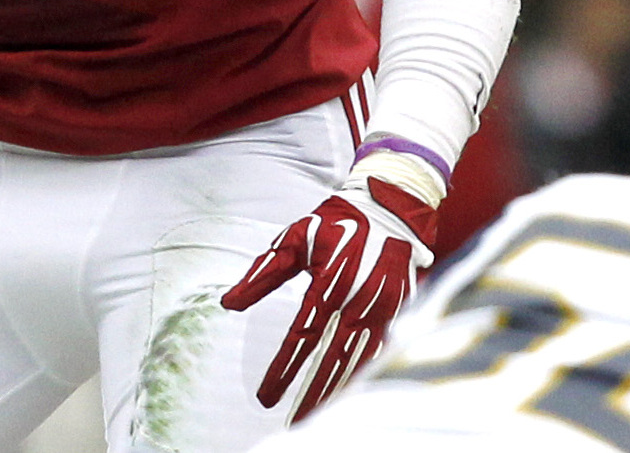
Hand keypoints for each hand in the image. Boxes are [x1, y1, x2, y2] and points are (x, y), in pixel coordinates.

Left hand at [221, 176, 437, 419]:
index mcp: (329, 283)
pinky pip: (380, 350)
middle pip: (332, 358)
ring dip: (338, 390)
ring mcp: (383, 308)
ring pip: (358, 360)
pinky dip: (365, 374)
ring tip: (318, 415)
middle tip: (294, 423)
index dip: (284, 369)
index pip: (302, 337)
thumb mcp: (294, 240)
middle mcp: (358, 300)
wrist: (390, 205)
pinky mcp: (399, 310)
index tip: (266, 397)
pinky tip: (351, 392)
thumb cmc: (336, 222)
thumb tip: (229, 302)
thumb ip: (263, 274)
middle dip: (313, 394)